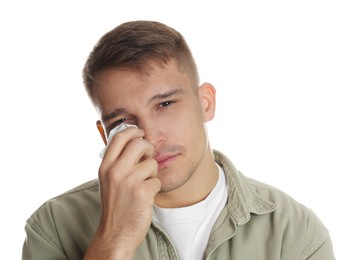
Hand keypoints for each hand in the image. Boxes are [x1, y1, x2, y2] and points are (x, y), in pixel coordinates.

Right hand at [84, 127, 160, 258]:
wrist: (115, 233)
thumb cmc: (115, 205)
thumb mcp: (108, 180)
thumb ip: (117, 162)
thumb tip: (133, 142)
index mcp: (105, 166)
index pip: (119, 137)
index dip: (133, 130)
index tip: (141, 132)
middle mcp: (115, 171)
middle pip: (139, 143)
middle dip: (148, 148)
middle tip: (148, 157)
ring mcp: (129, 181)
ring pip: (152, 163)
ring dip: (152, 174)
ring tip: (144, 184)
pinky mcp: (142, 192)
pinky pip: (157, 181)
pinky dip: (155, 188)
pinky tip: (146, 196)